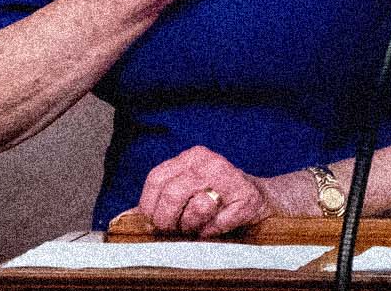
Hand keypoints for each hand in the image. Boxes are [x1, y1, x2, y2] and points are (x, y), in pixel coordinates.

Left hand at [140, 146, 283, 237]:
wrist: (260, 198)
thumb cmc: (216, 196)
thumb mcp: (189, 187)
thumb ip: (163, 196)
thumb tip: (130, 217)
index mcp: (191, 157)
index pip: (157, 178)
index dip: (148, 205)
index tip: (151, 222)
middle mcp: (209, 162)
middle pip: (172, 194)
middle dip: (167, 221)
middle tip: (172, 231)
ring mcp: (229, 178)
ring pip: (196, 209)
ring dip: (192, 227)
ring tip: (197, 227)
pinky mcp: (246, 198)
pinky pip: (218, 223)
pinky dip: (212, 232)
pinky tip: (215, 227)